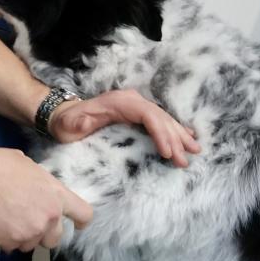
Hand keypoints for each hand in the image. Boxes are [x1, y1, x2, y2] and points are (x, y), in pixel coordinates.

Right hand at [0, 147, 91, 251]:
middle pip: (55, 238)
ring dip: (24, 237)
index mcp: (57, 196)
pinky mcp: (11, 242)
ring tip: (9, 222)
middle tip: (30, 222)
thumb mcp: (29, 166)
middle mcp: (48, 218)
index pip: (84, 214)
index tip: (78, 224)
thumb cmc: (1, 166)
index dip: (81, 221)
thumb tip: (37, 187)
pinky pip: (12, 246)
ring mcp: (30, 233)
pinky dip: (6, 240)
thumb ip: (41, 183)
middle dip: (45, 234)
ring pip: (32, 244)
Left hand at [48, 89, 200, 167]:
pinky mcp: (136, 114)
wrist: (64, 116)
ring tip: (195, 150)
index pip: (148, 115)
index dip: (160, 133)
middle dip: (175, 139)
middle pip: (160, 118)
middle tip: (185, 160)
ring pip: (164, 119)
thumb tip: (88, 123)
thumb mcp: (71, 124)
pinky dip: (174, 130)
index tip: (167, 153)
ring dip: (180, 135)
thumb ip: (80, 123)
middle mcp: (132, 101)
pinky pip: (160, 121)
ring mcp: (136, 106)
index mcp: (120, 102)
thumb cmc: (67, 123)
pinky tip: (187, 137)